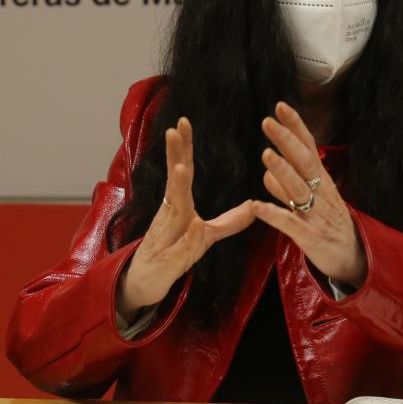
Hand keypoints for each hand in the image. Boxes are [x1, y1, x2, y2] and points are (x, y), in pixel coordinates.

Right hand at [117, 117, 254, 315]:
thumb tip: (254, 206)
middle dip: (175, 154)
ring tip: (180, 167)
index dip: (184, 147)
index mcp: (178, 205)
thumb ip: (228, 222)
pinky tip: (194, 223)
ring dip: (177, 187)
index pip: (182, 171)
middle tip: (175, 129)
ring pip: (174, 209)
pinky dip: (188, 236)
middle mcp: (171, 215)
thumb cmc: (173, 253)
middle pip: (174, 180)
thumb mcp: (206, 236)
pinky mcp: (170, 258)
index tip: (183, 121)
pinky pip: (182, 246)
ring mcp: (168, 236)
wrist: (147, 282)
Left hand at [252, 102, 366, 286]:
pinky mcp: (311, 237)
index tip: (280, 106)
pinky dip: (274, 215)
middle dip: (286, 141)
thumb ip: (289, 186)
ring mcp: (317, 214)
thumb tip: (267, 172)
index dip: (295, 127)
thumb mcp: (314, 201)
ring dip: (282, 171)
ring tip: (266, 155)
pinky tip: (257, 206)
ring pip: (299, 189)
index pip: (308, 147)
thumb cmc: (329, 224)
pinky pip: (290, 224)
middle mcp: (321, 193)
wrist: (355, 258)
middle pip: (304, 162)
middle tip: (267, 122)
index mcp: (322, 181)